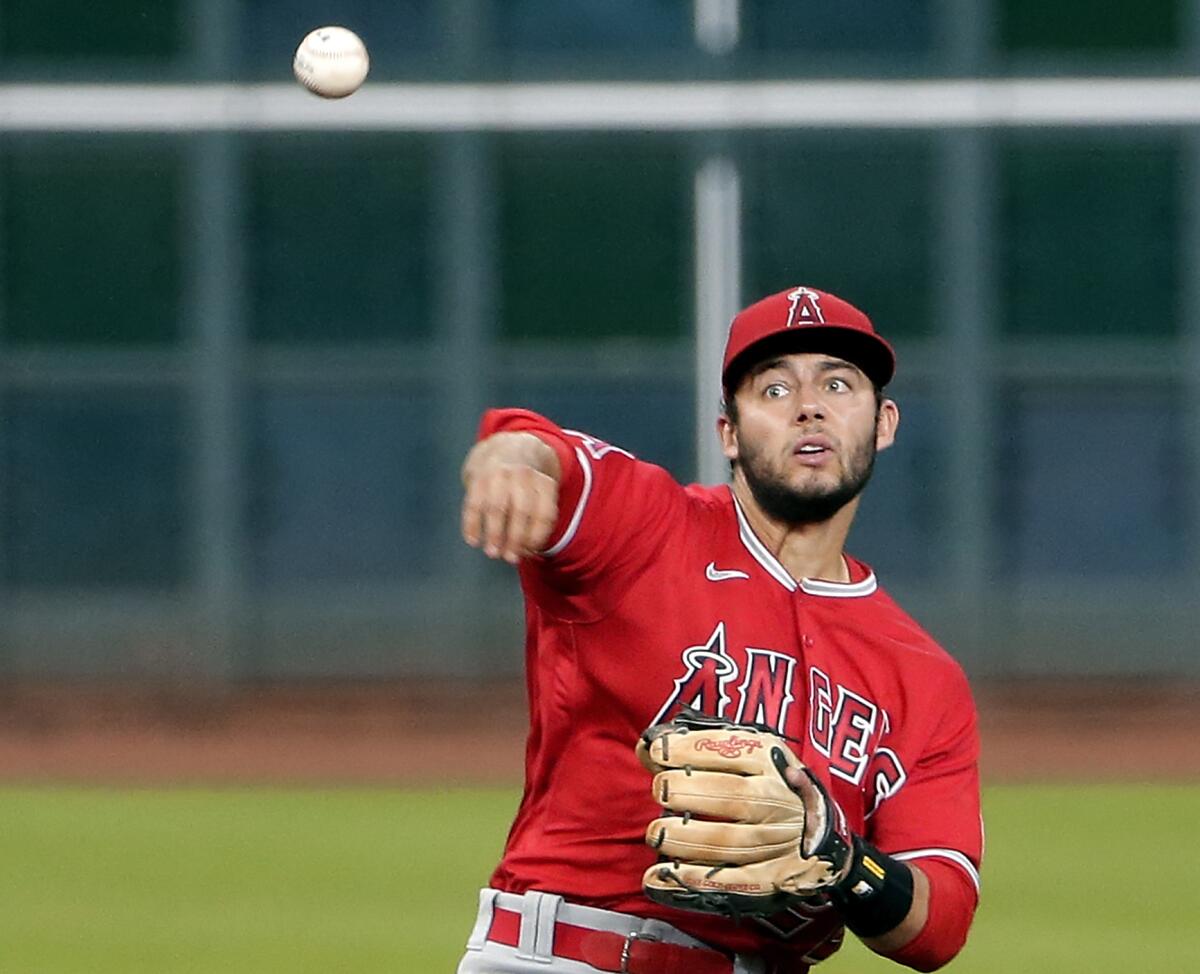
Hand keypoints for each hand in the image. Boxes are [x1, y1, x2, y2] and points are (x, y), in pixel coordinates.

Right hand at [461, 432, 560, 563]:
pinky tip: (472, 540)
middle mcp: (523, 476)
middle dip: (515, 538)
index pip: (544, 513)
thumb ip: (536, 521)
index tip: (528, 552)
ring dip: (494, 534)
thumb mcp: (540, 494)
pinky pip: (474, 503)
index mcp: (543, 482)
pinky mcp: (478, 477)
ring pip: (497, 508)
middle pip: (521, 511)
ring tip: (492, 553)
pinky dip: (472, 524)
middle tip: (509, 558)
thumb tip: (526, 552)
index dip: (536, 536)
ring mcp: (499, 475)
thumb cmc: (525, 485)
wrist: (505, 448)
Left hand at [636, 708, 853, 917]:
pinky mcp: (771, 878)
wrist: (825, 836)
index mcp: (770, 760)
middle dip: (686, 792)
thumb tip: (646, 746)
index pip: (729, 750)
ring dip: (685, 839)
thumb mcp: (748, 753)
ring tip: (657, 834)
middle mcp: (776, 800)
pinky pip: (731, 882)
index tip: (658, 752)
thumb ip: (698, 747)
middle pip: (730, 796)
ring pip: (727, 842)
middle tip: (660, 791)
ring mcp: (776, 842)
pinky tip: (659, 876)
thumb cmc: (771, 784)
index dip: (689, 750)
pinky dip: (694, 880)